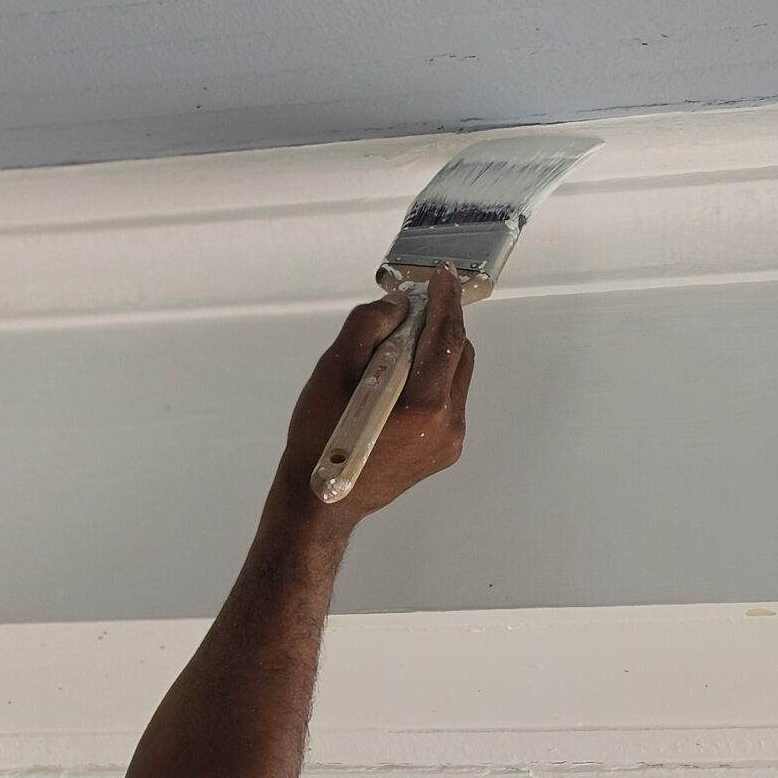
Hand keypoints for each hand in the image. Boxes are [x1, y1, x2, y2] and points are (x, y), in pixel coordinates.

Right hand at [274, 263, 472, 526]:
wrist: (319, 502)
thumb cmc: (320, 439)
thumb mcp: (334, 370)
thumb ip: (369, 326)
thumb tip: (398, 306)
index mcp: (425, 404)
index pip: (447, 337)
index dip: (445, 300)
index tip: (442, 276)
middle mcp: (448, 424)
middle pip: (458, 356)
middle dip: (438, 327)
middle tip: (407, 314)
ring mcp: (449, 442)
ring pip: (453, 379)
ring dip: (432, 356)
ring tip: (394, 353)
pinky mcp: (442, 453)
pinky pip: (445, 402)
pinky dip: (428, 383)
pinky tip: (394, 386)